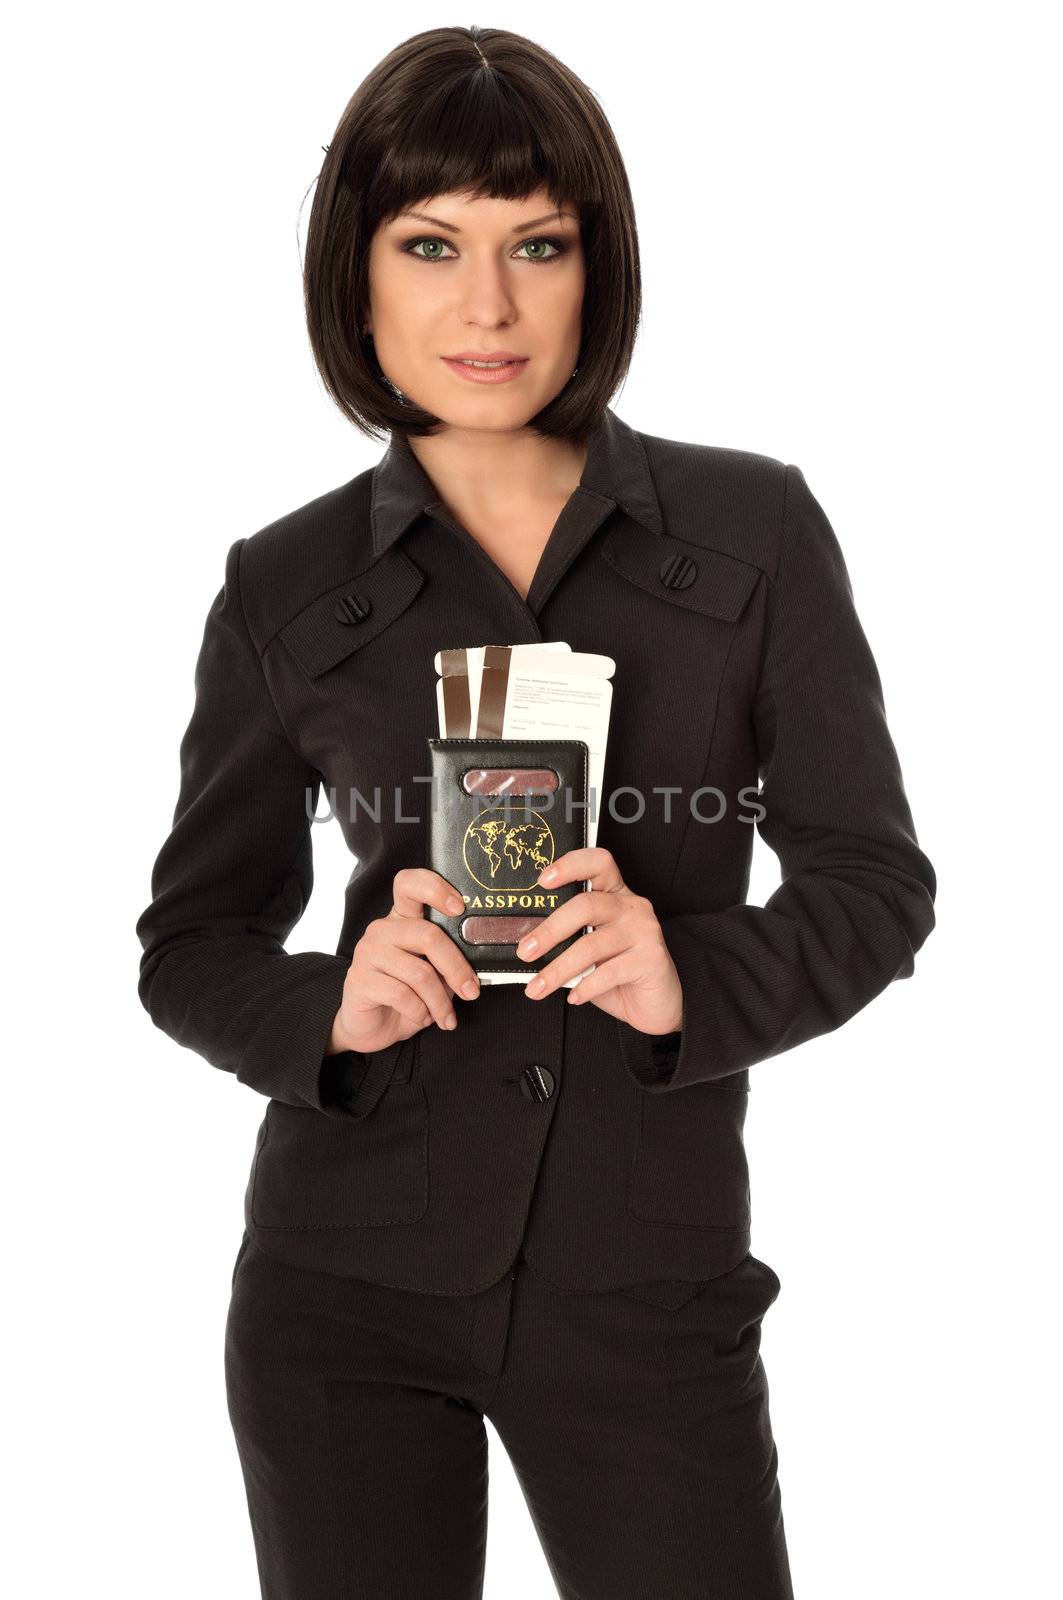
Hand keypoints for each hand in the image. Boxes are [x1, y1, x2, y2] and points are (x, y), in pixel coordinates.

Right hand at [327, 868, 479, 1054]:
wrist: (372, 1026)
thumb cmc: (407, 995)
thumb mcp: (433, 973)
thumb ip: (449, 960)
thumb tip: (479, 964)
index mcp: (402, 918)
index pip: (410, 883)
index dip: (435, 889)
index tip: (459, 908)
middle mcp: (382, 929)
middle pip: (428, 935)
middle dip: (456, 968)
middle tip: (471, 991)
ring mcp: (368, 952)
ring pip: (419, 972)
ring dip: (440, 1001)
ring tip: (445, 1017)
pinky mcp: (359, 979)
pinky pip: (401, 994)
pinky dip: (420, 1012)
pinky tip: (422, 1018)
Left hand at [516, 847, 683, 1035]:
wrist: (656, 1003)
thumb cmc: (618, 972)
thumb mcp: (591, 948)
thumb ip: (569, 939)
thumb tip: (527, 946)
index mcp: (615, 894)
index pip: (598, 863)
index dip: (570, 866)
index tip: (542, 881)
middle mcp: (632, 907)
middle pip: (586, 905)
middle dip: (550, 931)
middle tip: (526, 951)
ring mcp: (645, 931)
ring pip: (591, 945)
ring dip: (558, 969)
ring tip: (537, 987)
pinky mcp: (652, 959)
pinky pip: (609, 972)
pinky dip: (586, 987)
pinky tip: (573, 996)